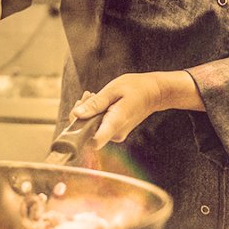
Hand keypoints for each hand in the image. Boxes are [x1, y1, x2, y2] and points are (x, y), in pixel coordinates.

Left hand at [70, 71, 202, 148]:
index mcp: (116, 122)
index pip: (94, 140)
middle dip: (82, 114)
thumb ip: (95, 103)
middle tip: (88, 96)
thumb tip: (76, 113)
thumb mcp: (113, 90)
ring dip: (88, 112)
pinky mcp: (114, 133)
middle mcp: (115, 134)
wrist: (154, 93)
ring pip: (91, 128)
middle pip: (87, 132)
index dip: (78, 135)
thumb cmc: (136, 88)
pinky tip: (99, 101)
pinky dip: (94, 114)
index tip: (74, 119)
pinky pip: (97, 126)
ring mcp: (115, 135)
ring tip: (93, 95)